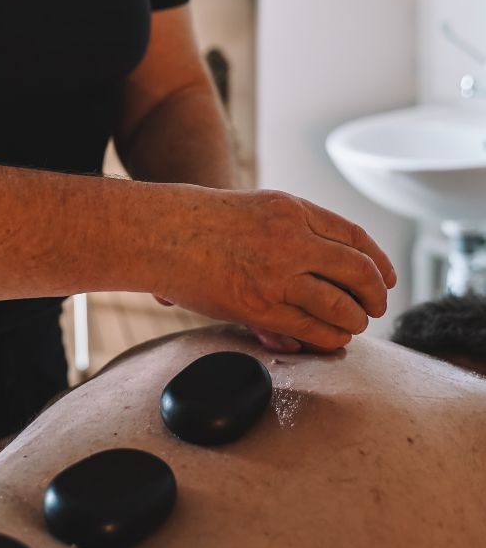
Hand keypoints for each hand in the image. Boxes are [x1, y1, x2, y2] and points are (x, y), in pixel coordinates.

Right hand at [151, 187, 396, 351]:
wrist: (159, 232)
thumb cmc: (202, 221)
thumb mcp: (258, 208)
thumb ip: (294, 230)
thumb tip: (331, 265)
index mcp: (292, 209)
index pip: (354, 236)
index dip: (379, 261)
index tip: (387, 278)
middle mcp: (291, 237)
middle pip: (358, 270)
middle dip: (375, 294)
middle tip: (376, 306)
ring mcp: (276, 273)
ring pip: (341, 304)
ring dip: (355, 320)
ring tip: (354, 325)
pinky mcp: (260, 306)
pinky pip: (312, 328)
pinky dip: (329, 338)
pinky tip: (331, 339)